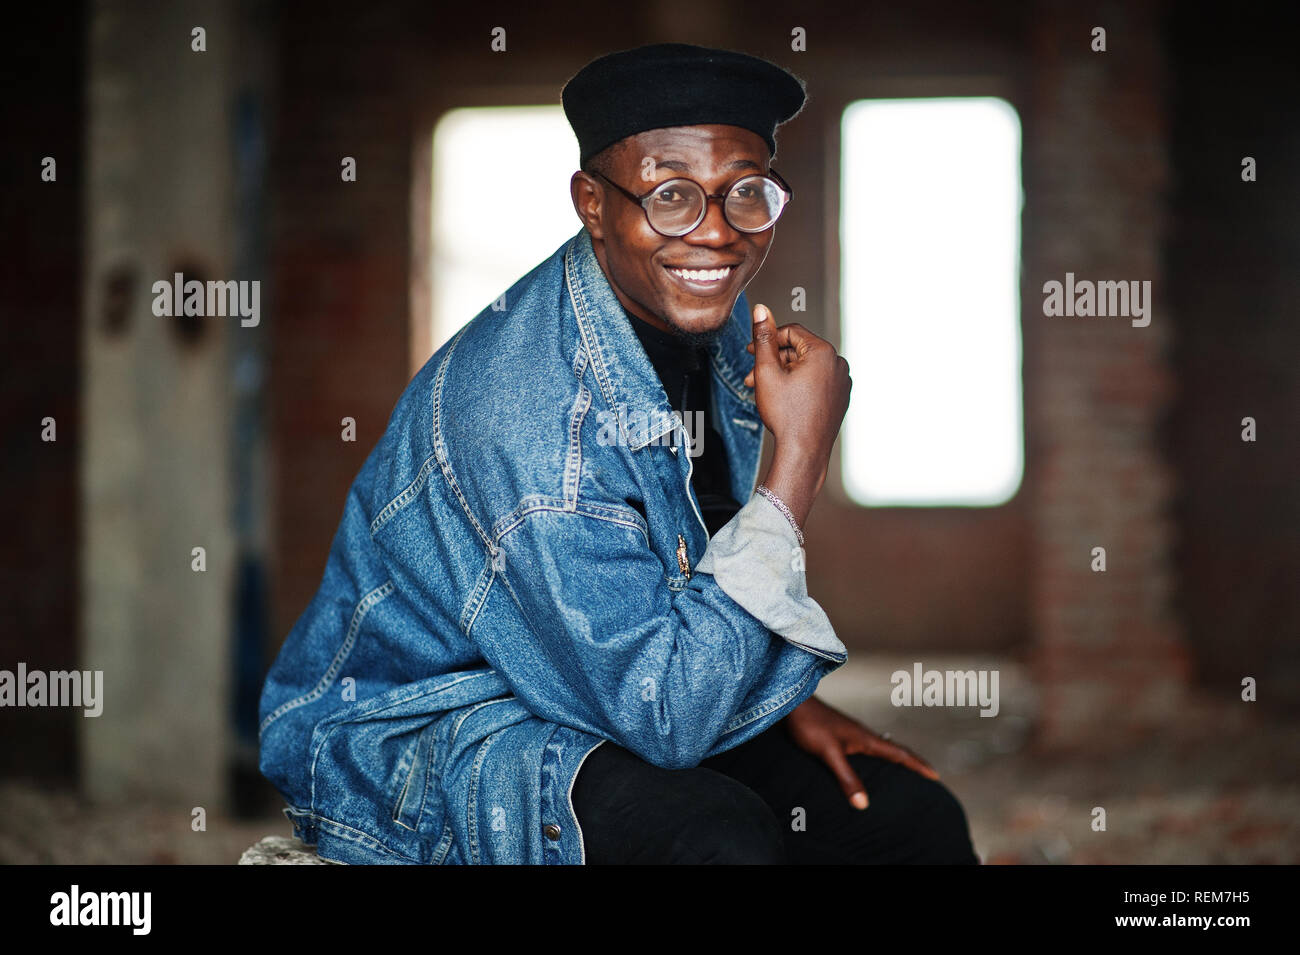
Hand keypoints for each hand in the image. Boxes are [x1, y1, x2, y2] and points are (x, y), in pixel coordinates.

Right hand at [743, 304, 850, 465]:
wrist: (804, 451)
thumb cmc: (787, 416)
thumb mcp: (767, 371)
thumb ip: (763, 338)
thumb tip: (761, 310)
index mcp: (823, 352)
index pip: (791, 332)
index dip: (768, 340)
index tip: (752, 351)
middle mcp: (838, 364)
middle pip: (799, 351)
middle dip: (774, 361)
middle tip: (753, 375)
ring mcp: (842, 382)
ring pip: (808, 367)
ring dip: (785, 374)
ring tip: (766, 390)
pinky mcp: (841, 397)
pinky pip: (818, 382)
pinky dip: (800, 385)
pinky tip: (784, 399)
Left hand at [783, 696, 938, 809]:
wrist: (791, 703)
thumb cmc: (810, 725)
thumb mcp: (829, 753)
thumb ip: (846, 777)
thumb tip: (864, 804)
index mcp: (865, 739)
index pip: (898, 753)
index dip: (917, 764)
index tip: (935, 774)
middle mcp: (862, 735)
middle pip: (893, 750)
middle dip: (910, 762)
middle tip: (926, 774)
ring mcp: (851, 733)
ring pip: (879, 748)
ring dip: (893, 759)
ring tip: (901, 772)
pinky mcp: (839, 734)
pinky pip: (866, 748)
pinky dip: (875, 757)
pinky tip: (867, 763)